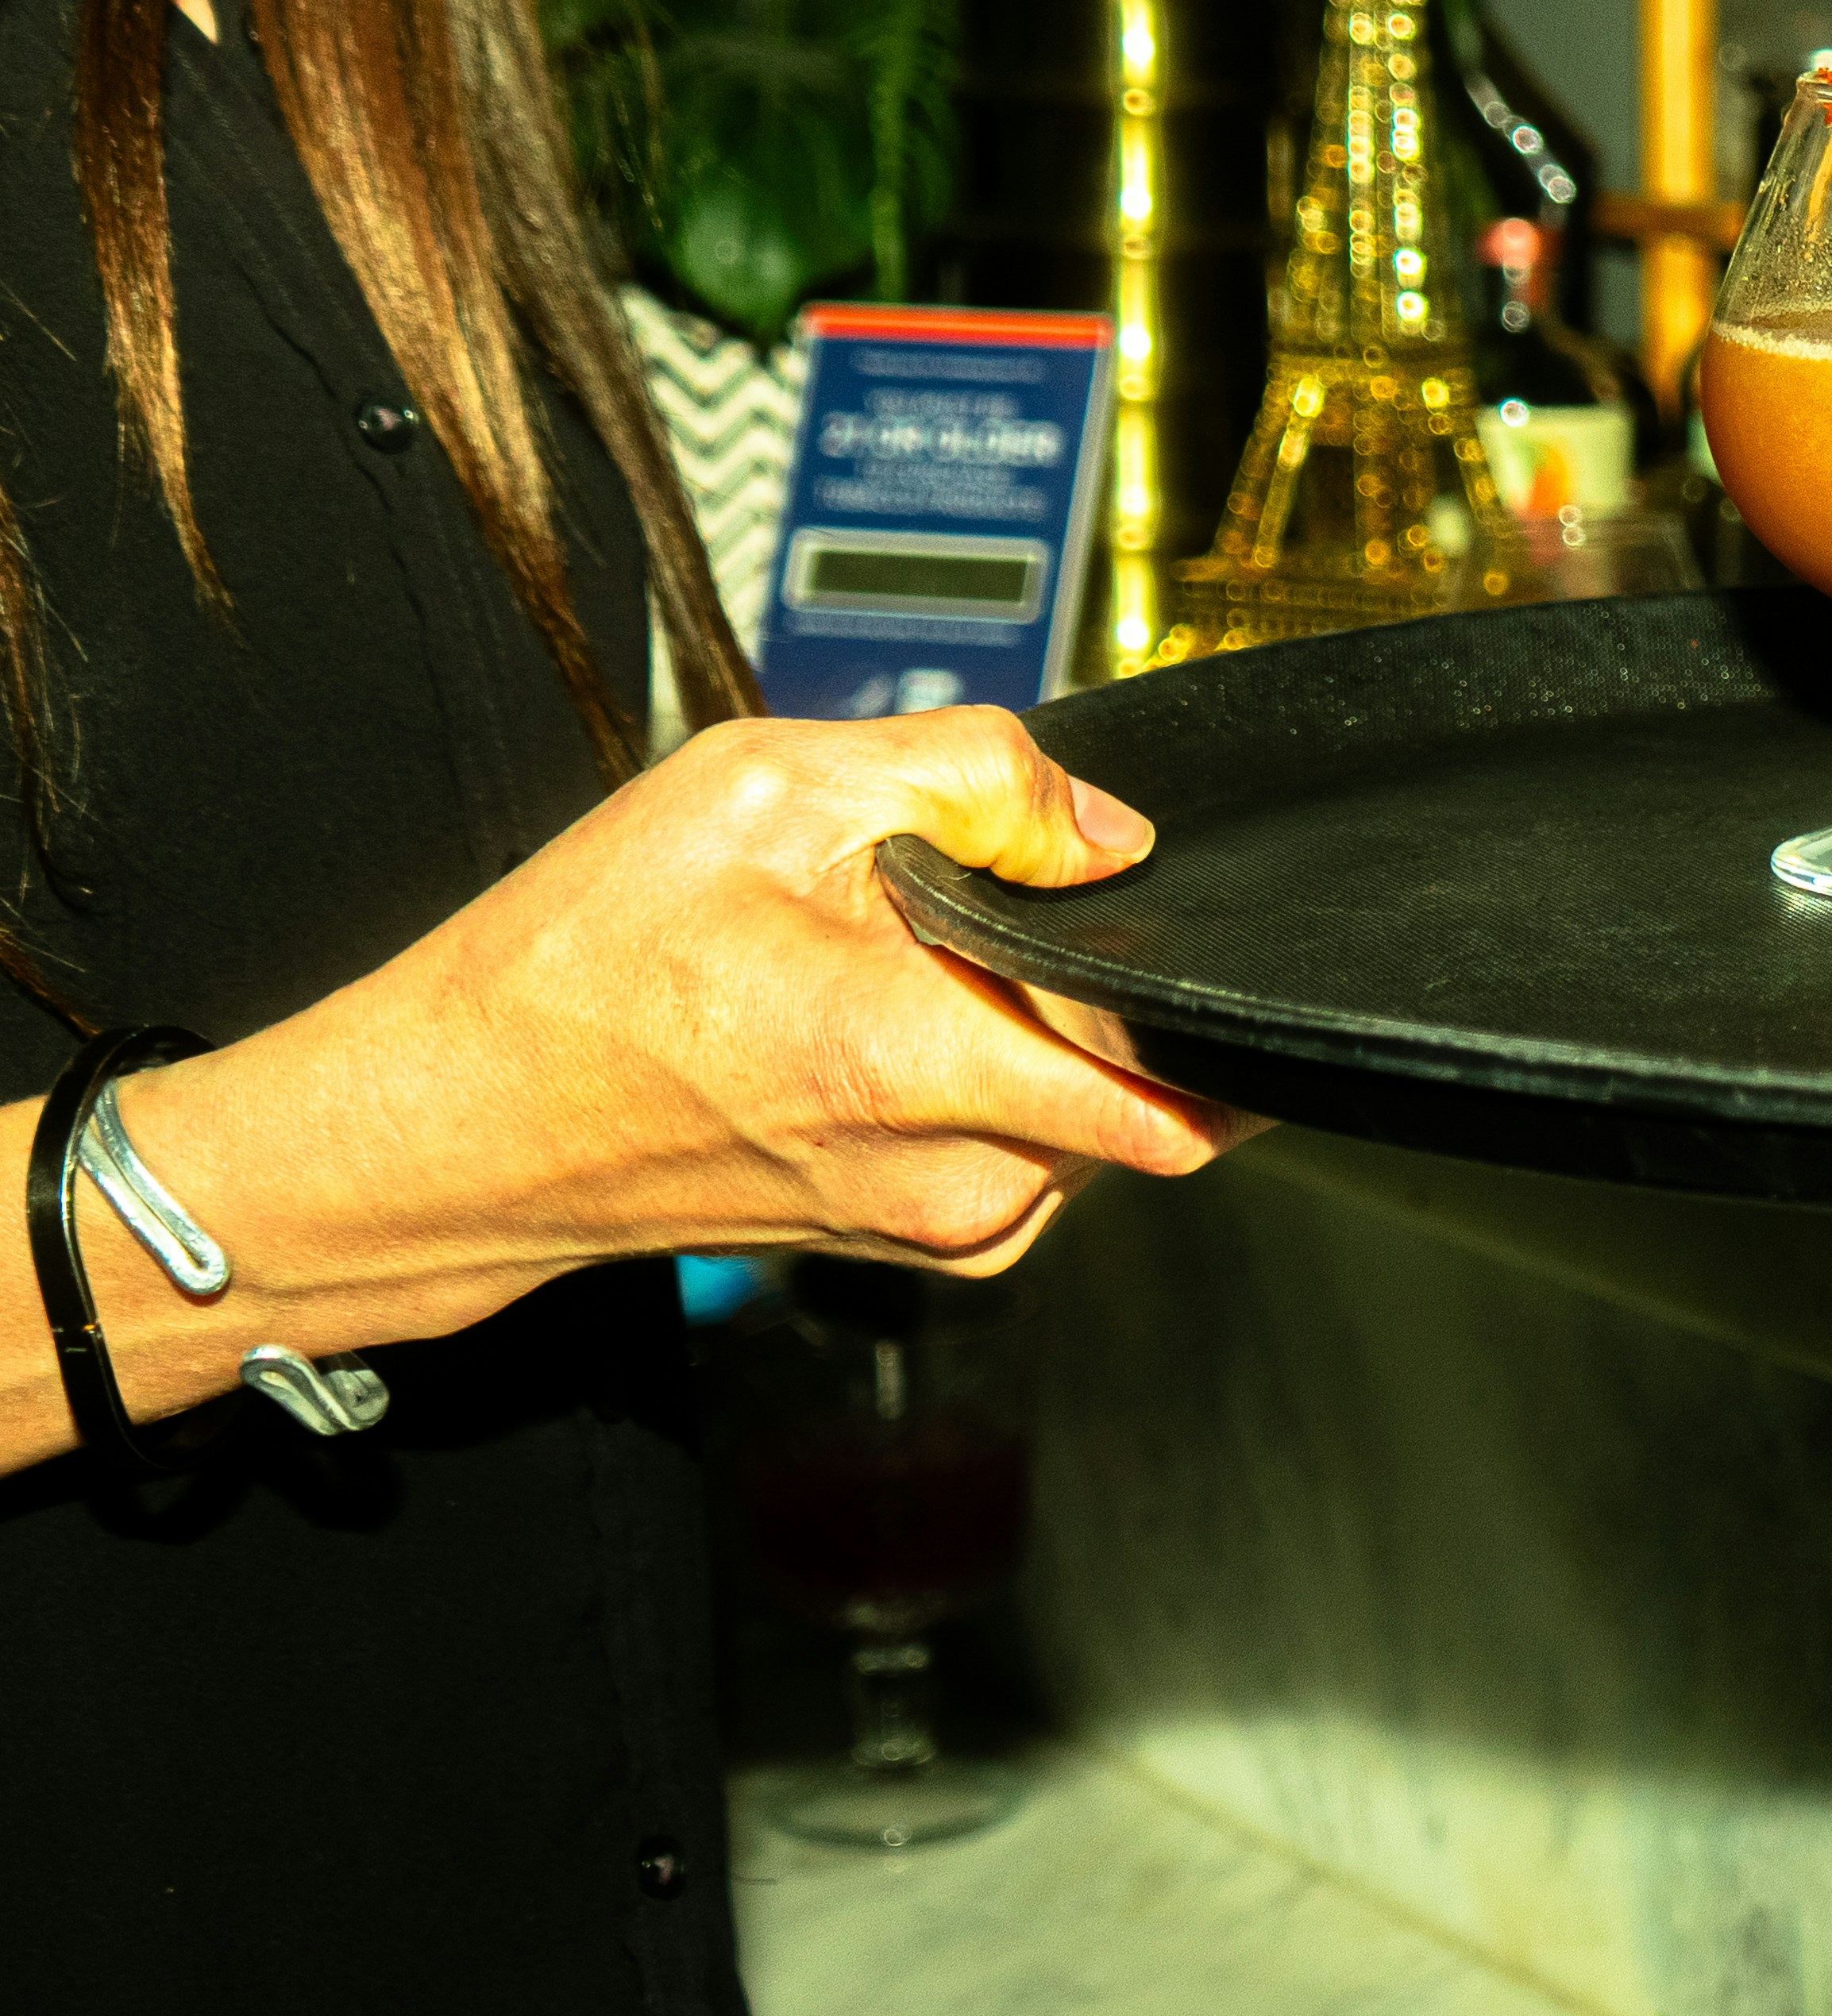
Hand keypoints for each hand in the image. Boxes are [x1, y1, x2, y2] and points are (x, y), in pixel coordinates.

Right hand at [172, 705, 1247, 1314]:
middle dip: (1086, 970)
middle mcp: (958, 1178)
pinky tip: (888, 1019)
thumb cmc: (581, 965)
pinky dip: (999, 1069)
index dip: (1181, 962)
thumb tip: (1109, 834)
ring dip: (1033, 1019)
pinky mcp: (937, 1240)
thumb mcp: (766, 788)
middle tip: (954, 915)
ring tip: (895, 967)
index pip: (1173, 1063)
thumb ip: (974, 775)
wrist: (465, 1122)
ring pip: (1093, 1099)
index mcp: (920, 1065)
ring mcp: (950, 1226)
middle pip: (1140, 1058)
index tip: (1125, 909)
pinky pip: (1040, 1138)